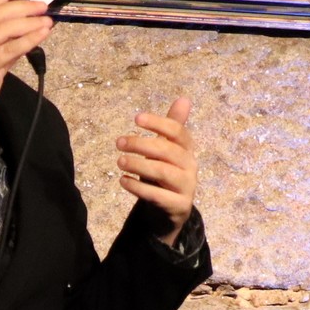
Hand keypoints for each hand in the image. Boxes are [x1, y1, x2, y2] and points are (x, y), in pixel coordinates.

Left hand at [116, 97, 196, 242]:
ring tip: (119, 161)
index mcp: (187, 149)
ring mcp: (187, 187)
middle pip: (168, 150)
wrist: (170, 211)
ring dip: (139, 165)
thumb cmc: (165, 175)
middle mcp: (190, 166)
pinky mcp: (179, 206)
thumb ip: (171, 126)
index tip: (136, 119)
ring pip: (163, 172)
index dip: (158, 123)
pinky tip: (123, 180)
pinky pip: (158, 196)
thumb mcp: (166, 150)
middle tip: (119, 143)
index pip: (177, 131)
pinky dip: (138, 188)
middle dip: (141, 144)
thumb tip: (184, 99)